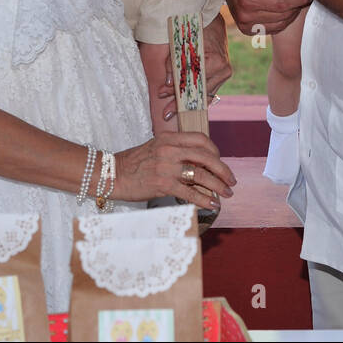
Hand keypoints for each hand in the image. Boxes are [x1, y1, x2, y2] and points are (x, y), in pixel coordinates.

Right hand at [115, 132, 236, 208]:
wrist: (111, 174)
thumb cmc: (133, 163)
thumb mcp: (155, 147)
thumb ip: (175, 150)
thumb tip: (198, 163)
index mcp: (168, 138)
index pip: (200, 139)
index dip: (215, 150)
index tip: (220, 161)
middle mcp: (169, 150)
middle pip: (206, 157)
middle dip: (223, 170)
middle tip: (231, 180)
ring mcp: (166, 167)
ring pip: (201, 175)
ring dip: (218, 186)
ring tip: (226, 194)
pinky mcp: (162, 184)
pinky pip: (190, 193)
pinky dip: (204, 199)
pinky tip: (212, 204)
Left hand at [156, 14, 231, 120]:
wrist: (211, 17)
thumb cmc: (194, 26)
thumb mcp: (181, 40)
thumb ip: (174, 60)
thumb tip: (168, 82)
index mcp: (215, 60)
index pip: (191, 79)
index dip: (175, 88)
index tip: (162, 93)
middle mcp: (223, 69)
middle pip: (197, 90)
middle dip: (179, 101)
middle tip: (166, 113)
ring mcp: (224, 73)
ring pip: (203, 93)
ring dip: (186, 101)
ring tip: (171, 112)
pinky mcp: (222, 74)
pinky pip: (208, 89)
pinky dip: (196, 97)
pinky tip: (186, 107)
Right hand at [222, 0, 309, 34]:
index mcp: (248, 0)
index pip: (282, 4)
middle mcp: (244, 16)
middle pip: (283, 16)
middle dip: (297, 5)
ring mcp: (245, 25)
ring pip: (281, 25)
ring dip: (291, 14)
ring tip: (293, 0)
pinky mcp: (247, 30)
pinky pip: (273, 29)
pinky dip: (282, 20)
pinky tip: (283, 8)